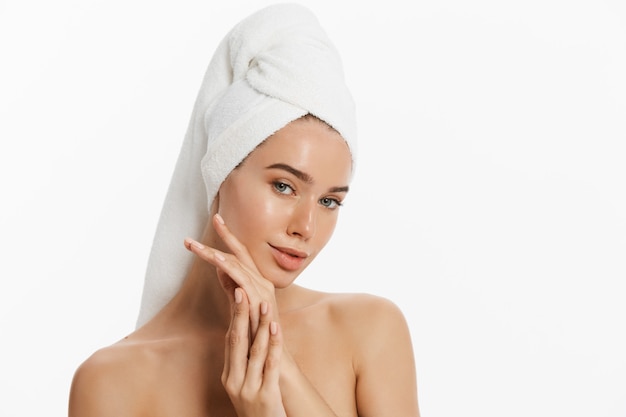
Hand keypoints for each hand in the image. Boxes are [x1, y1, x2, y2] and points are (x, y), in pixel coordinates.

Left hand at [184, 213, 278, 335]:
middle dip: (223, 236)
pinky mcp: (259, 300)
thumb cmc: (257, 332)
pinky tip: (216, 262)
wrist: (273, 354)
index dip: (229, 236)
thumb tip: (219, 270)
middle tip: (209, 221)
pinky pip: (242, 281)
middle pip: (239, 253)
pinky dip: (229, 271)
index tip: (217, 219)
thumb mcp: (241, 305)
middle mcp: (262, 281)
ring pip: (236, 265)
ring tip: (194, 247)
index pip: (241, 253)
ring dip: (213, 254)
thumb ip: (232, 287)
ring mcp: (262, 289)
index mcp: (257, 281)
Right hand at [223, 288, 285, 416]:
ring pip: (254, 351)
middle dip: (240, 314)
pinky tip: (276, 328)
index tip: (236, 294)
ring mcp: (249, 389)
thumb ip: (243, 362)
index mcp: (228, 377)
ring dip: (259, 325)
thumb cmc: (258, 408)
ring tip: (264, 304)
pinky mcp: (266, 396)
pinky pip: (269, 365)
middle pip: (236, 342)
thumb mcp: (244, 385)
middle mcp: (235, 382)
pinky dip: (272, 345)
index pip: (230, 341)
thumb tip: (243, 334)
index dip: (233, 317)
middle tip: (241, 290)